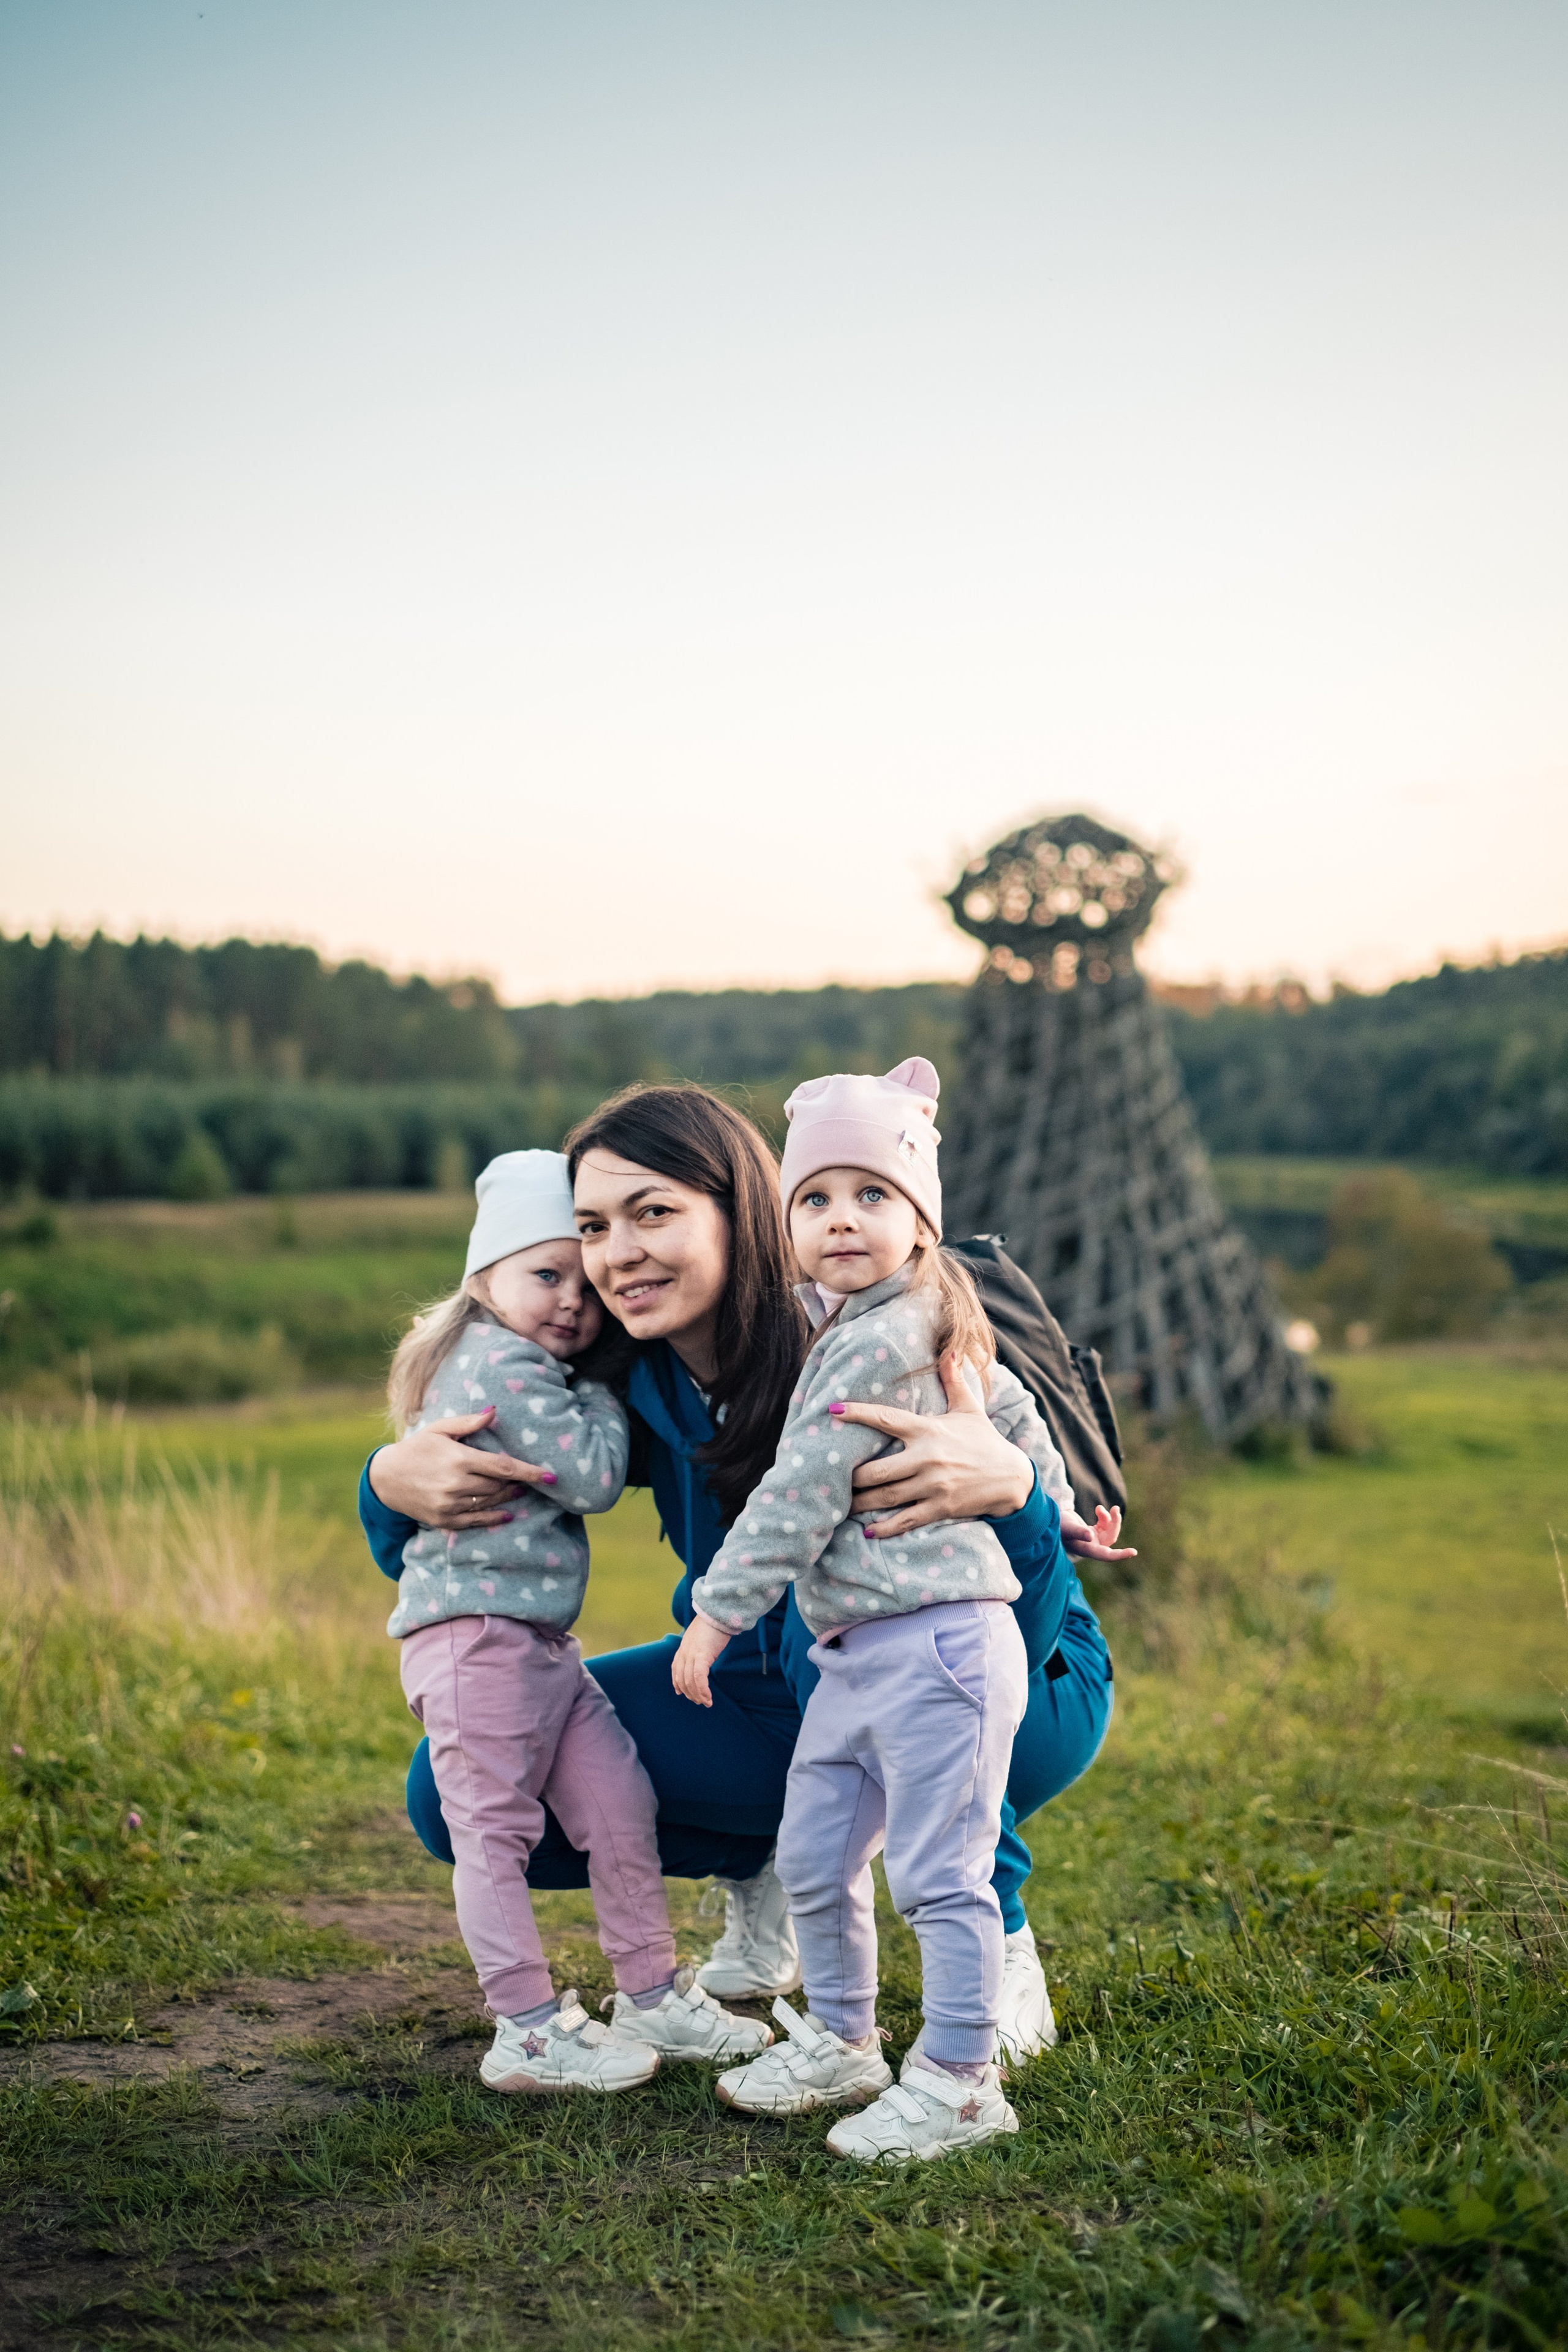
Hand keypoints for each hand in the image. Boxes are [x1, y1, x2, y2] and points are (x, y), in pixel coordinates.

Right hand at [366, 1411, 555, 1529]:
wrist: (385, 1478)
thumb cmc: (417, 1447)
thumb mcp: (440, 1429)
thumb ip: (469, 1422)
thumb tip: (495, 1411)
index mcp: (459, 1459)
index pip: (504, 1467)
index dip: (530, 1472)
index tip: (552, 1476)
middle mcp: (456, 1484)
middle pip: (500, 1487)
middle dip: (518, 1484)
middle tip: (531, 1480)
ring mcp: (449, 1505)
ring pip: (490, 1504)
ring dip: (508, 1498)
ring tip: (518, 1491)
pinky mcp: (444, 1520)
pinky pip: (476, 1522)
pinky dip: (494, 1519)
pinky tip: (507, 1514)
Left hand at [672, 1616, 732, 1706]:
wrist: (718, 1612)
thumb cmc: (714, 1624)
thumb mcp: (702, 1638)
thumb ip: (699, 1648)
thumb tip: (704, 1655)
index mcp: (683, 1648)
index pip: (676, 1669)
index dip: (677, 1683)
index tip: (681, 1693)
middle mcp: (684, 1652)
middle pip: (682, 1680)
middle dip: (691, 1694)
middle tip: (701, 1702)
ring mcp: (691, 1654)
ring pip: (690, 1682)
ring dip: (698, 1696)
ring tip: (706, 1702)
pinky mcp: (701, 1655)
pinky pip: (699, 1678)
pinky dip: (703, 1690)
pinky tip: (708, 1697)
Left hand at [840, 1351, 1034, 1538]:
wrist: (1012, 1478)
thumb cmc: (985, 1441)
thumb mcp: (969, 1409)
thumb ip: (953, 1380)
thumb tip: (950, 1349)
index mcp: (929, 1430)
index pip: (886, 1419)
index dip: (858, 1414)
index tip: (833, 1410)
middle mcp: (927, 1458)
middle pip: (876, 1470)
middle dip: (851, 1476)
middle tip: (832, 1477)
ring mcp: (933, 1486)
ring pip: (886, 1497)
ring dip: (859, 1502)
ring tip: (839, 1503)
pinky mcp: (940, 1508)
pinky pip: (906, 1520)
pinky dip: (884, 1528)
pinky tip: (867, 1530)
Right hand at [1059, 1504, 1136, 1561]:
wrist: (1050, 1520)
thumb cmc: (1057, 1525)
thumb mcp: (1067, 1528)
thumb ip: (1078, 1532)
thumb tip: (1091, 1536)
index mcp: (1086, 1549)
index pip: (1106, 1555)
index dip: (1120, 1555)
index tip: (1133, 1552)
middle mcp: (1091, 1546)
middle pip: (1110, 1538)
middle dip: (1115, 1524)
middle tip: (1115, 1509)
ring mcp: (1092, 1539)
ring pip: (1109, 1531)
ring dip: (1111, 1519)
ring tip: (1106, 1508)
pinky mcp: (1092, 1532)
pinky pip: (1105, 1526)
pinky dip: (1105, 1517)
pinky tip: (1099, 1509)